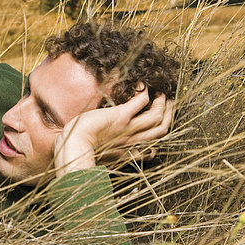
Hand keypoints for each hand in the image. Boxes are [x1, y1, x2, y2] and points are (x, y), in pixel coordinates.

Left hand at [54, 85, 173, 178]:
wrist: (74, 147)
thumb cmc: (81, 151)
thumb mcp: (100, 158)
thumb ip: (110, 157)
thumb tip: (111, 154)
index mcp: (128, 152)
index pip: (153, 148)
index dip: (159, 137)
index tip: (160, 126)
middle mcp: (132, 141)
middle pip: (162, 130)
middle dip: (169, 116)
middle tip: (169, 103)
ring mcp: (128, 128)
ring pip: (157, 117)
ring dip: (162, 103)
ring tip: (162, 94)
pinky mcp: (120, 116)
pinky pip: (141, 101)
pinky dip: (145, 92)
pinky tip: (142, 85)